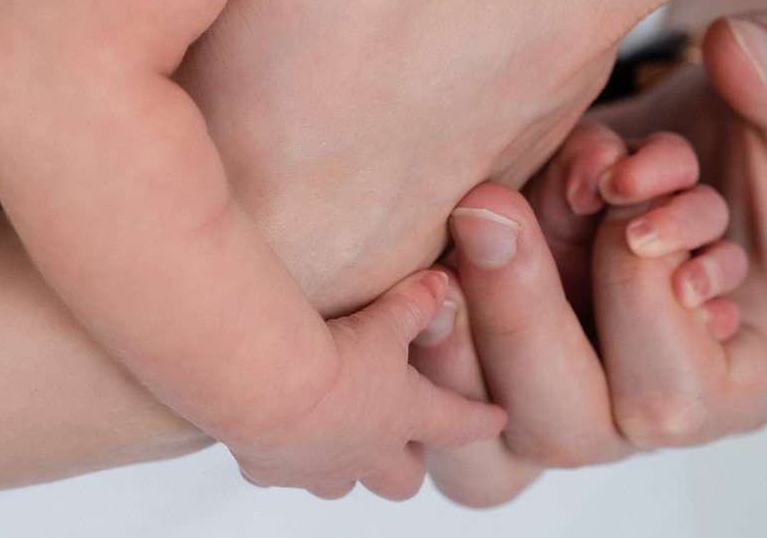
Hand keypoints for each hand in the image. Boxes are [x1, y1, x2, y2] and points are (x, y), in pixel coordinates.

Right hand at [224, 271, 506, 500]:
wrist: (270, 387)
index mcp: (403, 415)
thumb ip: (415, 303)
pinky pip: (279, 472)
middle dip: (406, 465)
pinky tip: (272, 434)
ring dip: (343, 466)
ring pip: (340, 484)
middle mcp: (364, 453)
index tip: (497, 420)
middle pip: (400, 480)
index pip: (456, 424)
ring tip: (335, 440)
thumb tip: (441, 282)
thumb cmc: (336, 357)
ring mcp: (318, 466)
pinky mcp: (269, 468)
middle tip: (407, 446)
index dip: (478, 420)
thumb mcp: (385, 322)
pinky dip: (281, 458)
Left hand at [409, 11, 766, 505]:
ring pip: (472, 448)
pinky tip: (435, 217)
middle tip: (493, 203)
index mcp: (743, 377)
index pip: (674, 399)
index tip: (629, 208)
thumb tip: (738, 54)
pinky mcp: (486, 359)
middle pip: (559, 430)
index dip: (639, 305)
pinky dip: (414, 312)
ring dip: (447, 332)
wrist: (699, 130)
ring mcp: (556, 392)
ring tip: (459, 218)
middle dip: (521, 312)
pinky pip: (419, 396)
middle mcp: (640, 407)